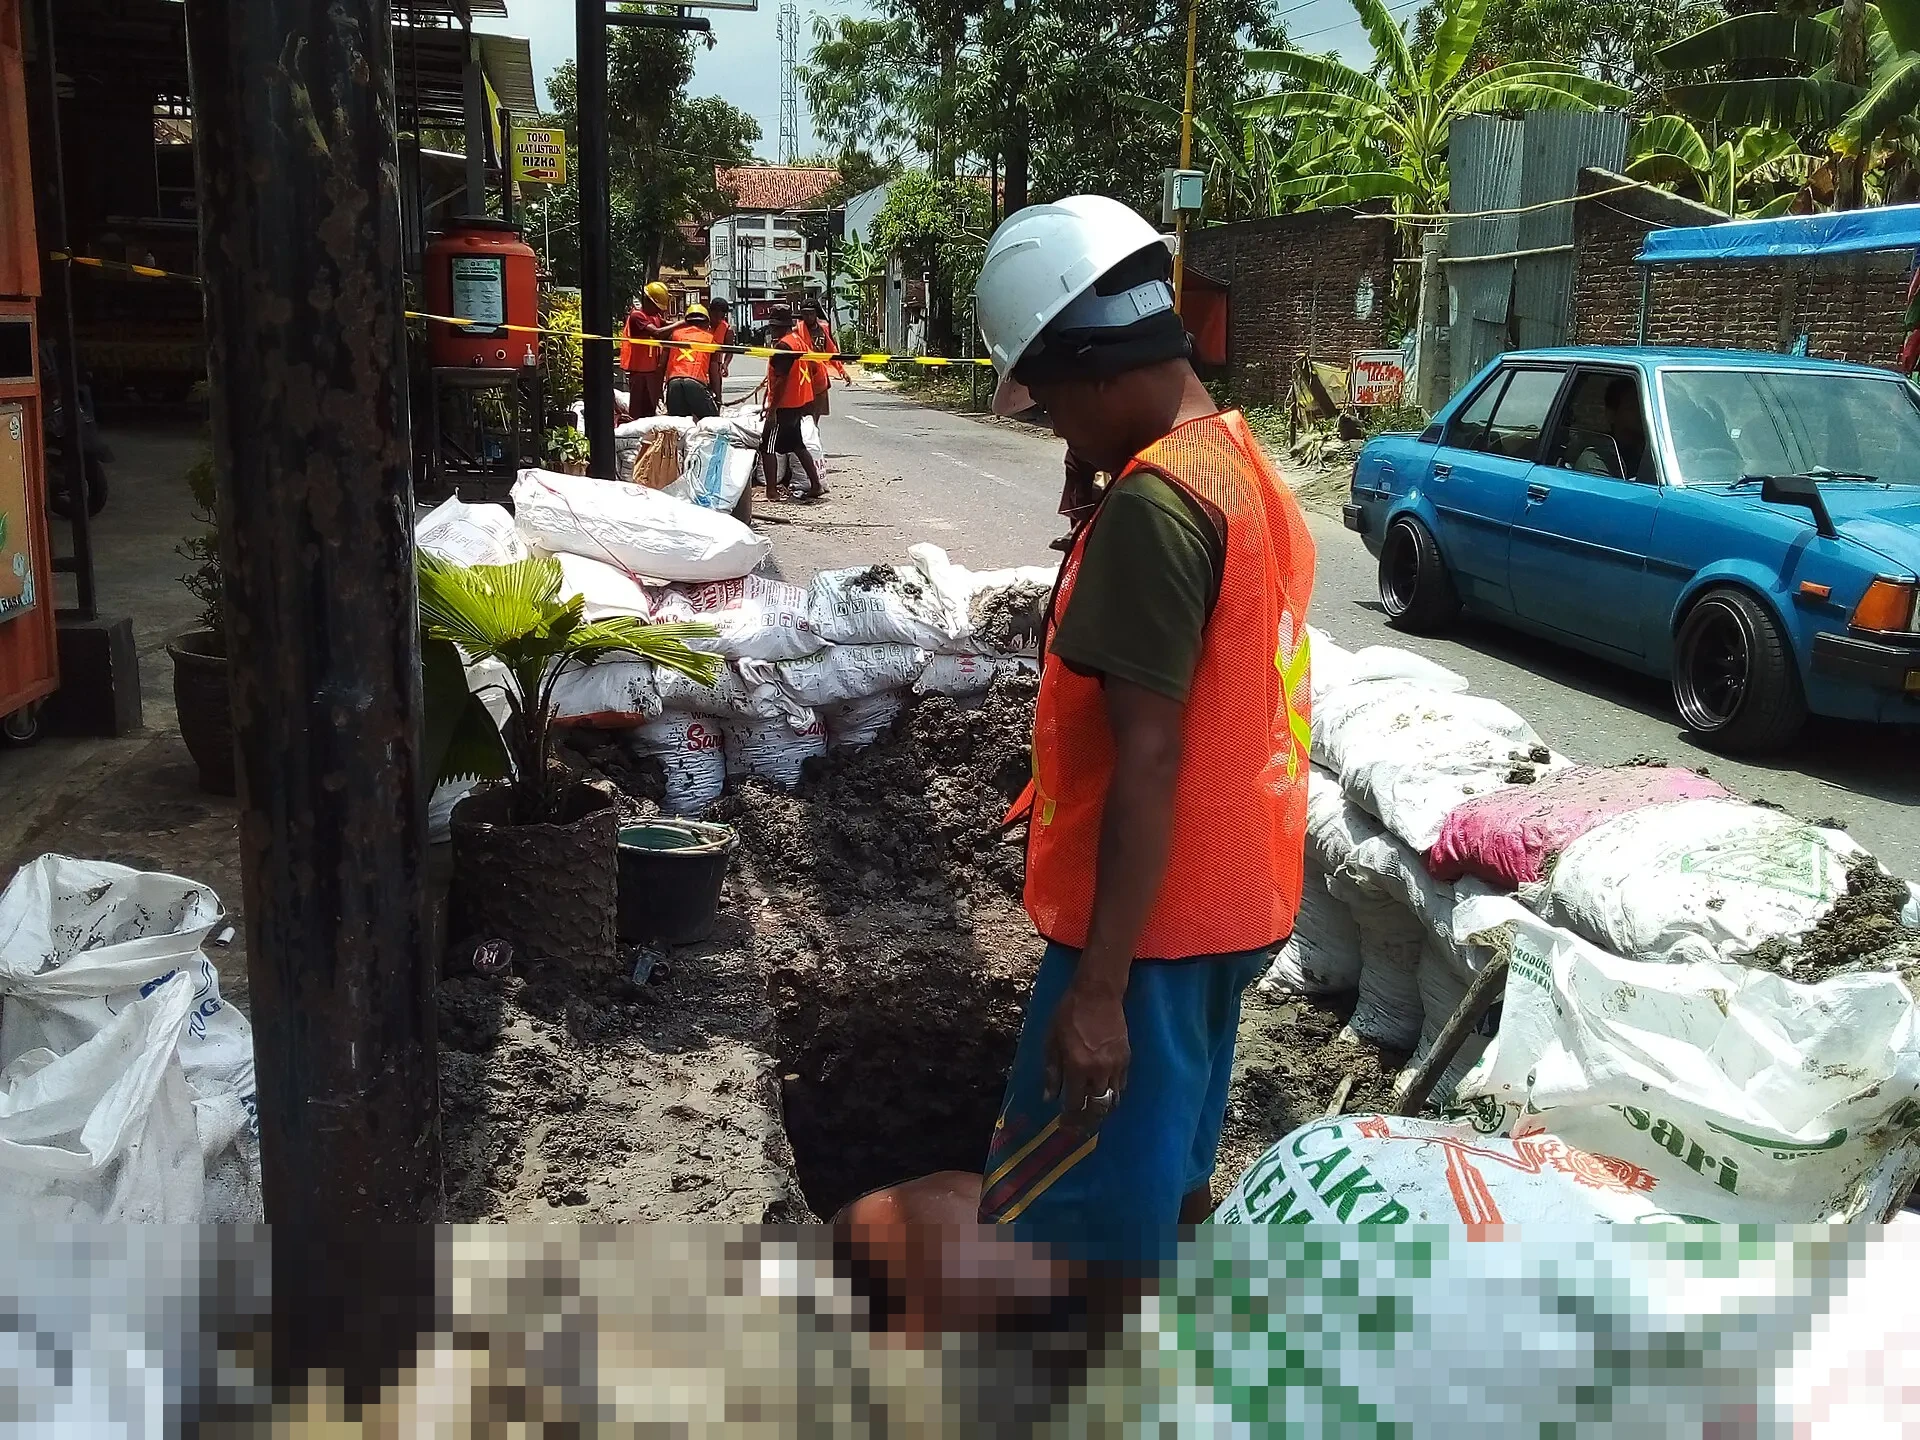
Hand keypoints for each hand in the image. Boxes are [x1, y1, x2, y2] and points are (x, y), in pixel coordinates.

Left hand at [1044, 975, 1129, 1132]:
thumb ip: (1052, 1072)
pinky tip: (1104, 1093)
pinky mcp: (1126, 1059)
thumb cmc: (1069, 1014)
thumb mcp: (1052, 1041)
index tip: (1064, 1125)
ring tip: (1092, 1114)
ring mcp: (1116, 1065)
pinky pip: (1122, 1085)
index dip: (1069, 1117)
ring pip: (1112, 1099)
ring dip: (1101, 1109)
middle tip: (1079, 1127)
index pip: (1075, 1103)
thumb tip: (1049, 1098)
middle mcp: (1099, 1070)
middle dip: (1087, 1121)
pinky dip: (1113, 1093)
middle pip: (1097, 1107)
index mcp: (1077, 1066)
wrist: (1098, 994)